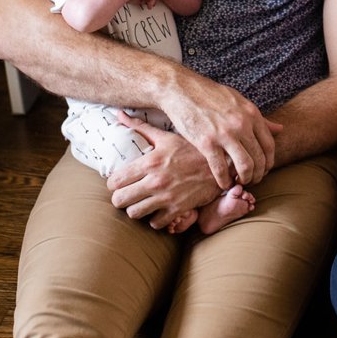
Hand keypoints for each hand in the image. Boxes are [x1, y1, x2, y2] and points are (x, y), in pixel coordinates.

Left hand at [108, 114, 223, 228]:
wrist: (222, 164)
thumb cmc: (192, 149)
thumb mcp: (166, 136)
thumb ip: (140, 127)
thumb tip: (119, 114)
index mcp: (150, 162)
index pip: (115, 181)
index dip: (114, 183)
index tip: (120, 182)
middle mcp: (155, 181)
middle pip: (119, 200)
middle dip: (121, 198)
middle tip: (127, 194)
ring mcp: (167, 197)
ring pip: (134, 214)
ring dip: (136, 209)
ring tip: (141, 202)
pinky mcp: (179, 209)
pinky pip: (156, 223)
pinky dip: (155, 219)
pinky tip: (158, 210)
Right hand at [153, 67, 275, 186]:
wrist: (181, 90)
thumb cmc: (210, 95)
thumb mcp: (239, 101)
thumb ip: (259, 118)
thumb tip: (280, 129)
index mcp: (251, 114)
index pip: (269, 145)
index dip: (268, 162)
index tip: (264, 170)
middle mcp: (241, 125)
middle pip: (259, 158)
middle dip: (258, 174)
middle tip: (252, 180)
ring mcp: (224, 134)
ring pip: (245, 166)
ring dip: (244, 179)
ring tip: (239, 182)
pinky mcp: (206, 143)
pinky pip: (221, 169)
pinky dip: (224, 180)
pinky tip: (222, 183)